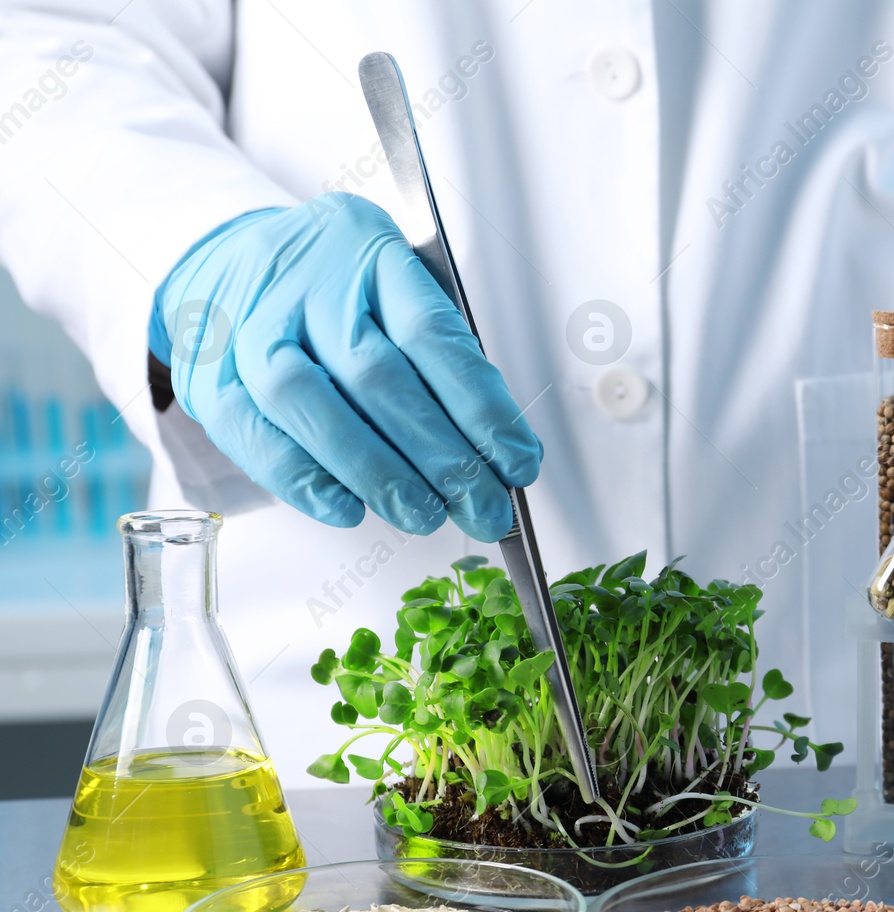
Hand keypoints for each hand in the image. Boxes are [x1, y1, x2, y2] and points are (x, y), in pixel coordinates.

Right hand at [149, 193, 540, 539]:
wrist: (226, 264)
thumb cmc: (335, 291)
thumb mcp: (395, 291)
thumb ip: (442, 360)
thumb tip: (500, 453)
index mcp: (368, 248)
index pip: (433, 335)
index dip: (481, 408)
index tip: (518, 462)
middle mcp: (305, 281)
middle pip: (377, 375)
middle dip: (441, 456)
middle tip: (483, 506)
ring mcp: (249, 325)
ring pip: (310, 403)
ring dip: (376, 473)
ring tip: (425, 515)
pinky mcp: (208, 374)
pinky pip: (253, 433)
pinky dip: (304, 480)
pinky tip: (348, 508)